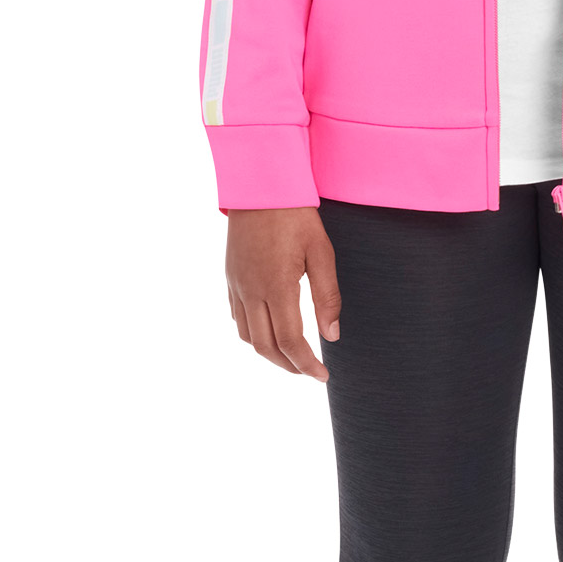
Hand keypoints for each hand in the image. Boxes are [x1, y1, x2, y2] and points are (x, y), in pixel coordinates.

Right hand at [225, 206, 340, 380]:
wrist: (260, 186)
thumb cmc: (297, 216)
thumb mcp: (322, 252)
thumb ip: (327, 296)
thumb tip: (331, 336)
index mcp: (277, 286)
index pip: (290, 342)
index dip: (306, 365)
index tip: (323, 376)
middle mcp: (251, 290)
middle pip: (265, 347)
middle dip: (288, 366)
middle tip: (310, 372)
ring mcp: (237, 285)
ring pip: (246, 336)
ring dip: (268, 354)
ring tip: (292, 357)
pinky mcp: (230, 277)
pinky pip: (236, 317)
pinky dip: (252, 334)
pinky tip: (270, 330)